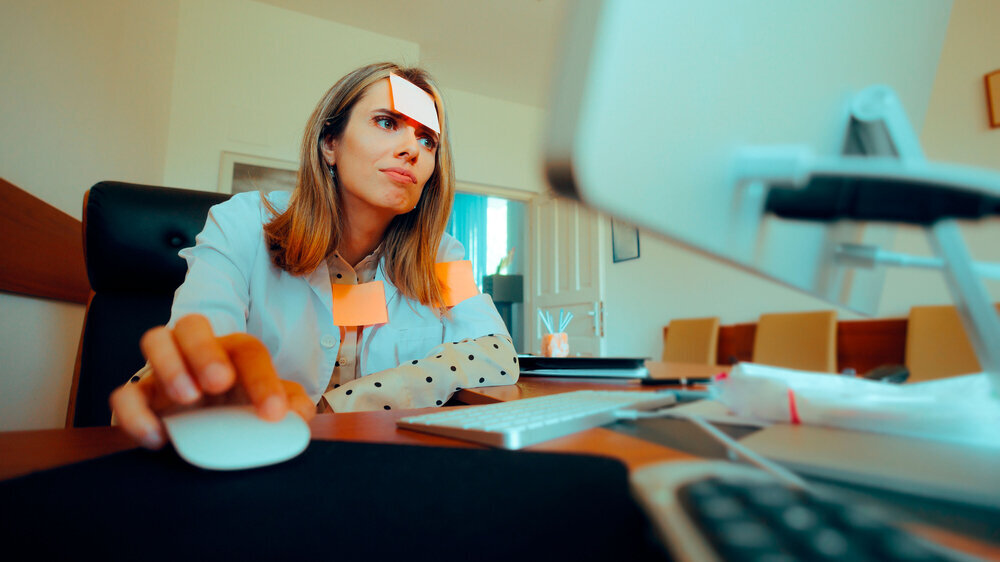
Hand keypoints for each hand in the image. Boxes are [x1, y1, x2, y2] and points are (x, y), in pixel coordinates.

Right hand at [110, 314, 315, 448]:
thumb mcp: (268, 407)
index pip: (247, 351)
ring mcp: (162, 371)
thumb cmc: (240, 410)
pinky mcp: (139, 398)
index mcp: (233, 353)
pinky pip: (123, 394)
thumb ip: (289, 405)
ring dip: (170, 365)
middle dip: (205, 350)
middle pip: (193, 325)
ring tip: (188, 398)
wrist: (207, 434)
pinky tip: (159, 438)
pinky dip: (135, 413)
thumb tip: (299, 412)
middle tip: (220, 382)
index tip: (272, 413)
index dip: (262, 379)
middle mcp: (195, 352)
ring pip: (155, 340)